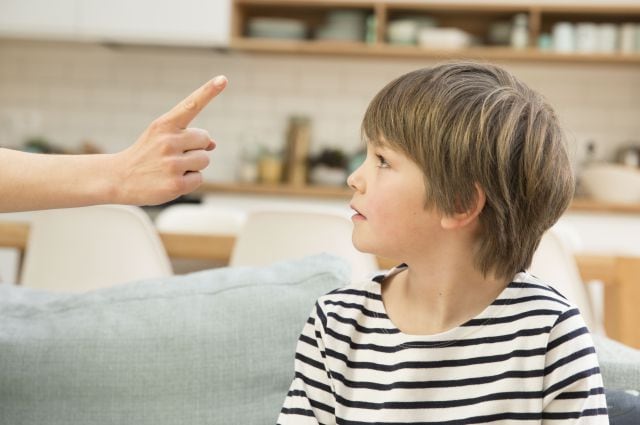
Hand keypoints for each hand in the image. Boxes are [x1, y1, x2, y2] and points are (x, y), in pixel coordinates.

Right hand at [112, 75, 227, 205]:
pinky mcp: (175, 184)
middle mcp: (168, 141)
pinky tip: (171, 181)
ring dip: (194, 165)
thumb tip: (213, 144)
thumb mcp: (161, 137)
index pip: (191, 105)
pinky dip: (190, 181)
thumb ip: (187, 136)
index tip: (223, 79)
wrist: (118, 178)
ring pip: (205, 159)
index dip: (209, 92)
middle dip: (197, 147)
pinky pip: (199, 178)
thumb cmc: (146, 155)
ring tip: (171, 169)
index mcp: (164, 124)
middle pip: (205, 139)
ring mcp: (171, 164)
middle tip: (174, 155)